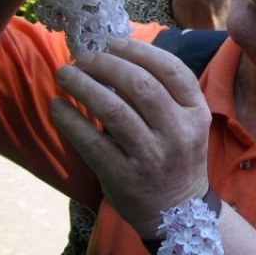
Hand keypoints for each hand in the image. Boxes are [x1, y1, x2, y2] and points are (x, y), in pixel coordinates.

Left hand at [49, 39, 211, 237]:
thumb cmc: (177, 156)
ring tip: (65, 74)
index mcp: (196, 113)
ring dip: (84, 86)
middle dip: (107, 64)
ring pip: (114, 109)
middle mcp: (178, 133)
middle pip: (141, 85)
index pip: (172, 70)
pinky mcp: (124, 177)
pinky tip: (58, 106)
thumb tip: (120, 55)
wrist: (177, 211)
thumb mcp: (188, 123)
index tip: (114, 43)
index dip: (140, 51)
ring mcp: (151, 156)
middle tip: (84, 58)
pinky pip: (91, 142)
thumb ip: (166, 93)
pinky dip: (70, 120)